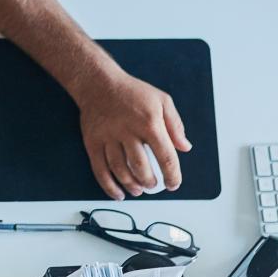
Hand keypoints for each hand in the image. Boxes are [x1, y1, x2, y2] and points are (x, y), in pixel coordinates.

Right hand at [75, 70, 189, 199]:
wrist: (99, 82)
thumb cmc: (131, 91)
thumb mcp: (162, 100)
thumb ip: (175, 124)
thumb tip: (185, 147)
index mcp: (149, 122)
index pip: (165, 156)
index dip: (172, 175)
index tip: (173, 184)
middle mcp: (127, 131)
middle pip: (141, 166)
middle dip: (150, 182)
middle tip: (154, 185)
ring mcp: (108, 137)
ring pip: (120, 170)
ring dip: (131, 185)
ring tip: (139, 190)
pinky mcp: (92, 142)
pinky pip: (99, 169)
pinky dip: (109, 185)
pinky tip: (118, 193)